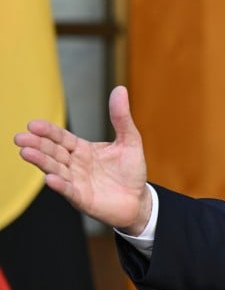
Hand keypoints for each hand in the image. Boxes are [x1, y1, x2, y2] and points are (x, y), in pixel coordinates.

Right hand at [13, 85, 150, 234]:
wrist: (138, 199)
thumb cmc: (130, 171)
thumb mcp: (129, 140)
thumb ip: (121, 118)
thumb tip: (120, 89)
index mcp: (82, 149)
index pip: (61, 138)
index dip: (48, 132)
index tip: (33, 124)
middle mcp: (75, 165)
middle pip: (53, 152)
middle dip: (37, 145)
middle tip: (20, 137)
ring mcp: (76, 182)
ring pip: (56, 169)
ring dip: (41, 161)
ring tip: (26, 153)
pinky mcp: (83, 198)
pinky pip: (69, 190)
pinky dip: (60, 185)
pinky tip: (50, 178)